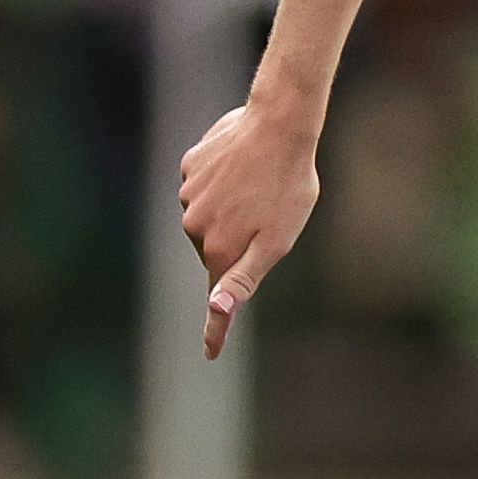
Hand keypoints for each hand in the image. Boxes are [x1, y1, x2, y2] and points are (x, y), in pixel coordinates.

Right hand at [177, 97, 322, 358]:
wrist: (279, 125)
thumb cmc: (288, 187)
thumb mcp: (276, 241)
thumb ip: (243, 277)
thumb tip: (216, 309)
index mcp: (218, 248)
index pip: (217, 298)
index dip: (216, 327)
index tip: (211, 353)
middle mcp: (195, 225)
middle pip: (216, 248)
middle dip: (240, 240)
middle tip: (270, 215)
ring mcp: (189, 193)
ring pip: (211, 213)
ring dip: (233, 205)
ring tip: (260, 183)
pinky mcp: (191, 166)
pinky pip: (206, 182)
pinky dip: (223, 179)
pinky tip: (244, 163)